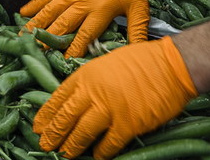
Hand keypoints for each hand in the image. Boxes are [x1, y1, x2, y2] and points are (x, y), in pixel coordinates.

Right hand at [20, 0, 148, 56]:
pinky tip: (22, 13)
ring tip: (22, 37)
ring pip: (50, 11)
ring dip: (36, 24)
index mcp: (100, 9)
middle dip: (48, 39)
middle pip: (62, 24)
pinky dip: (34, 5)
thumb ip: (138, 31)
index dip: (73, 49)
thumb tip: (141, 53)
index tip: (63, 62)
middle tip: (35, 53)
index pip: (84, 34)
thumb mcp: (139, 8)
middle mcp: (82, 1)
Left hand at [33, 36, 196, 158]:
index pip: (58, 98)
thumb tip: (78, 99)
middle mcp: (94, 92)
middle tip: (46, 144)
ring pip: (82, 133)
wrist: (171, 65)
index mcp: (87, 75)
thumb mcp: (107, 62)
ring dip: (72, 146)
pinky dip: (101, 152)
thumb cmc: (142, 60)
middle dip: (53, 134)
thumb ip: (90, 81)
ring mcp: (110, 109)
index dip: (46, 115)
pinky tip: (96, 156)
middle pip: (66, 118)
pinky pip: (109, 144)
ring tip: (65, 154)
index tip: (38, 126)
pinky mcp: (128, 124)